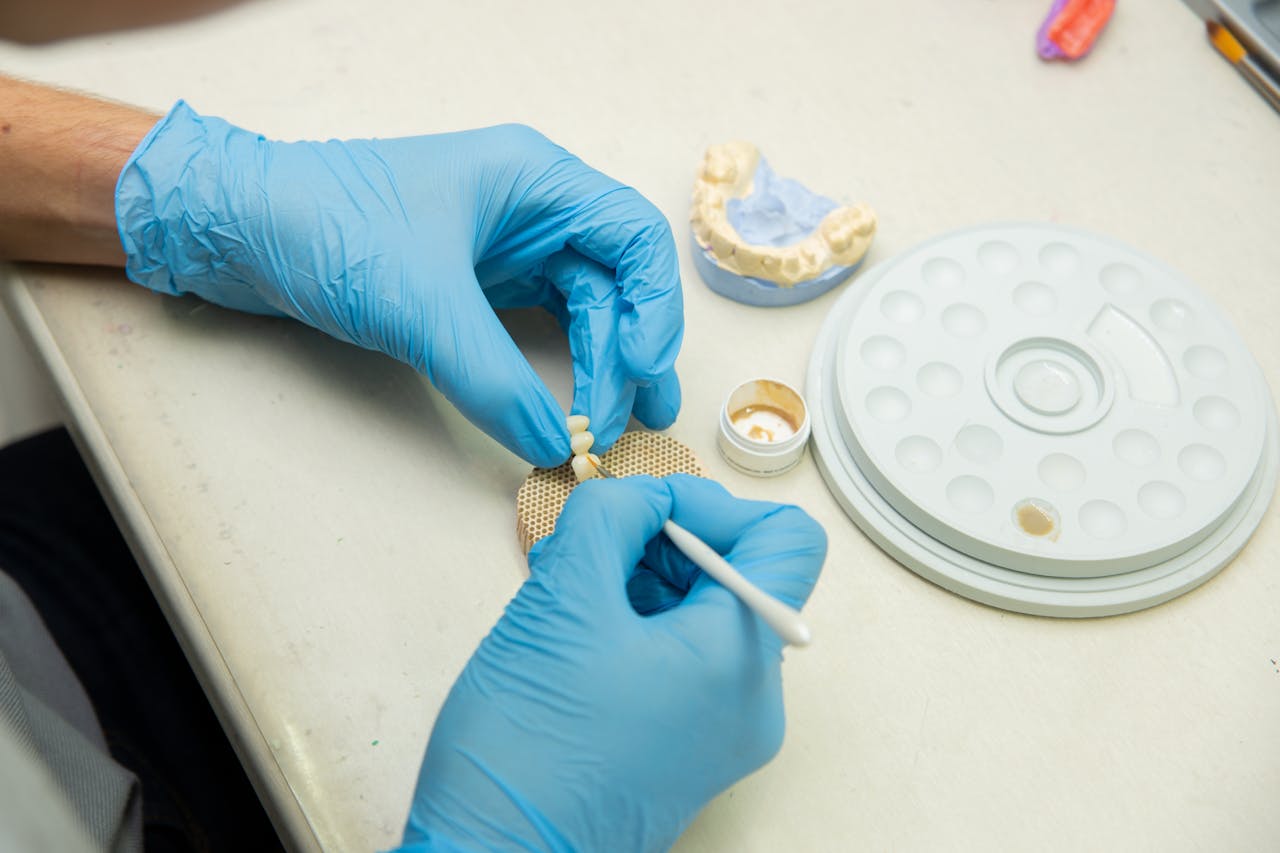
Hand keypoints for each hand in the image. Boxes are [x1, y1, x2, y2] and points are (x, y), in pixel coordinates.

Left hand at [115, 104, 682, 465]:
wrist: (234, 227)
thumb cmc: (322, 224)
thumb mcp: (419, 304)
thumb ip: (492, 379)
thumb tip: (553, 444)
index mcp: (536, 180)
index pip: (634, 237)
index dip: (654, 307)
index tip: (644, 371)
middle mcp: (532, 210)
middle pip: (616, 283)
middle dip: (627, 354)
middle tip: (627, 423)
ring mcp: (506, 249)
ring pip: (582, 311)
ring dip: (598, 369)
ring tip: (603, 430)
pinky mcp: (476, 286)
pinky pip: (538, 329)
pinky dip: (556, 371)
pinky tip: (562, 410)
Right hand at [400, 474, 826, 851]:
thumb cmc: (528, 748)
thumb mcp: (564, 599)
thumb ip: (611, 518)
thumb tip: (645, 494)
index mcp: (741, 658)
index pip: (787, 538)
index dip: (716, 506)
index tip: (644, 512)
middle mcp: (751, 698)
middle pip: (739, 574)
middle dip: (663, 542)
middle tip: (588, 547)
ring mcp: (720, 731)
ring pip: (703, 614)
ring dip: (640, 580)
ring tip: (568, 592)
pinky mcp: (685, 749)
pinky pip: (681, 659)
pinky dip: (634, 625)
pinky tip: (573, 633)